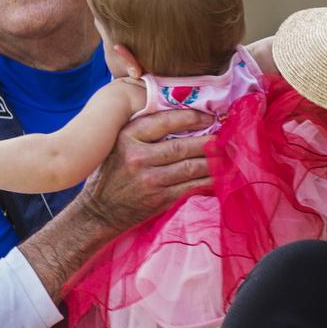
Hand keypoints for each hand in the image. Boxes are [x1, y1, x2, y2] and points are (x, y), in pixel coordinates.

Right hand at [80, 109, 212, 233]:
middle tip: (225, 136)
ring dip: (214, 161)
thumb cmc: (110, 174)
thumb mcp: (117, 144)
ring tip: (227, 154)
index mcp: (128, 137)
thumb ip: (142, 130)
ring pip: (192, 167)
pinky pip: (192, 187)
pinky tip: (220, 176)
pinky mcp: (160, 199)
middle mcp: (138, 157)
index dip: (192, 117)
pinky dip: (209, 181)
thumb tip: (180, 115)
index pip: (166, 121)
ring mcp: (150, 180)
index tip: (208, 117)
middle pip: (183, 146)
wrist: (98, 212)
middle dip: (209, 141)